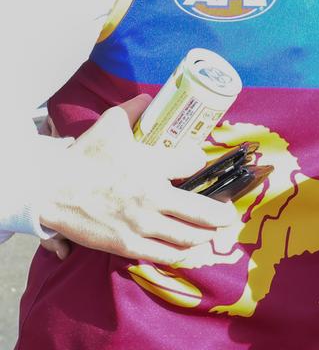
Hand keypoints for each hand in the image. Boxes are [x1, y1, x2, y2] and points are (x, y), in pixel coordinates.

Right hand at [37, 95, 238, 264]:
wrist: (53, 190)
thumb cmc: (84, 156)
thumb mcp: (111, 122)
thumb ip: (135, 109)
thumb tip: (149, 100)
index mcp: (152, 165)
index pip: (192, 164)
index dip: (201, 162)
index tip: (203, 164)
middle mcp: (153, 197)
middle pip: (200, 211)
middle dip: (220, 215)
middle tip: (229, 216)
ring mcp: (141, 224)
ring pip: (186, 237)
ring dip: (205, 237)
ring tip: (214, 235)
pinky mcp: (127, 244)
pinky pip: (163, 254)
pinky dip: (181, 255)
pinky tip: (190, 252)